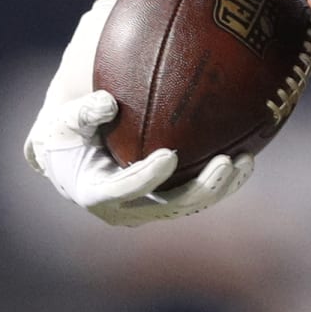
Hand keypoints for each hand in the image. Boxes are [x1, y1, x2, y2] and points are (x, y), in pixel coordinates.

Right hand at [24, 0, 251, 225]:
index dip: (145, 177)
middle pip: (168, 206)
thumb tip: (106, 102)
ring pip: (190, 204)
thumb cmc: (68, 132)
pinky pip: (198, 193)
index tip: (169, 155)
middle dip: (200, 189)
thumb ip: (83, 112)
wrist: (72, 155)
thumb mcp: (64, 120)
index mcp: (94, 193)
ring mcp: (148, 206)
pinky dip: (223, 179)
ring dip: (220, 187)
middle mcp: (125, 209)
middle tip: (225, 162)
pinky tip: (246, 157)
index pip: (122, 190)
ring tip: (245, 161)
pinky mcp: (166, 199)